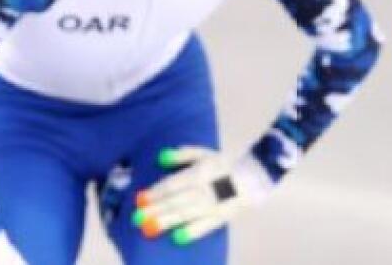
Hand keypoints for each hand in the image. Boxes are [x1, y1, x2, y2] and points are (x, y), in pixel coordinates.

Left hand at [133, 146, 273, 245]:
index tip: (140, 199)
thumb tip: (160, 158)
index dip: (155, 192)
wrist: (254, 177)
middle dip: (154, 210)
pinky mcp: (221, 218)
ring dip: (166, 221)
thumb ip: (181, 155)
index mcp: (197, 174)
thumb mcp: (202, 153)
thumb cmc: (224, 164)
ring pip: (185, 215)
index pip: (171, 185)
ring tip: (150, 228)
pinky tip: (178, 238)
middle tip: (137, 218)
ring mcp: (212, 206)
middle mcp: (202, 190)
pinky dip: (192, 232)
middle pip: (174, 201)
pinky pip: (205, 227)